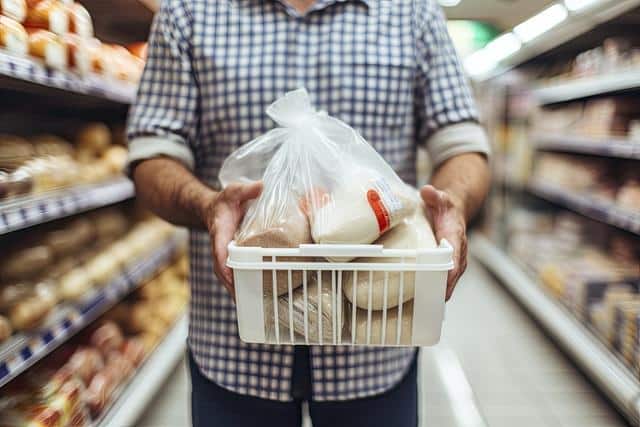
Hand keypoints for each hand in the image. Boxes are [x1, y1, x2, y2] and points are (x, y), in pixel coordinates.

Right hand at [200, 182, 261, 296]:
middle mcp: (220, 249)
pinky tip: (257, 295)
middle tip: (245, 300)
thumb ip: (245, 190)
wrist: (213, 209)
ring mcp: (225, 256)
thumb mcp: (233, 192)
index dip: (225, 267)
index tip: (231, 279)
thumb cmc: (224, 202)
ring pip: (229, 277)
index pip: (220, 253)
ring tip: (253, 304)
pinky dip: (243, 285)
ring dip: (238, 290)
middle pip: (224, 272)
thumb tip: (260, 186)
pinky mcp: (232, 259)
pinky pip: (236, 274)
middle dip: (232, 287)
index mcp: (219, 234)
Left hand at [420, 185, 466, 300]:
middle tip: (425, 303)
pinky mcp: (449, 266)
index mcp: (456, 238)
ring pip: (448, 282)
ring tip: (421, 307)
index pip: (455, 259)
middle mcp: (459, 253)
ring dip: (437, 294)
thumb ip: (434, 195)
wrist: (454, 210)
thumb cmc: (446, 206)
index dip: (449, 274)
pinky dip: (435, 290)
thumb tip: (427, 191)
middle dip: (441, 290)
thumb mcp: (441, 198)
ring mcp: (455, 261)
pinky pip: (443, 281)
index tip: (441, 286)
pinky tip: (421, 300)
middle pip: (452, 277)